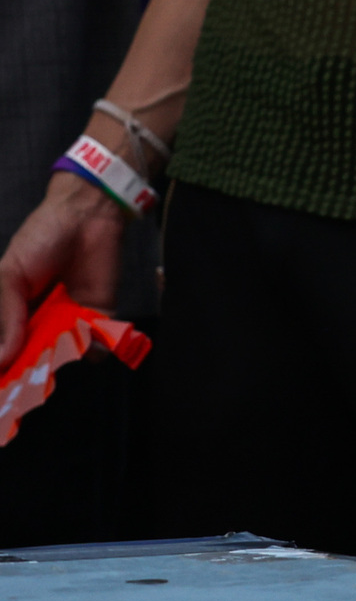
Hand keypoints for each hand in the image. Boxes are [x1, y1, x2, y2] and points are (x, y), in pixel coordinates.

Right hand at [0, 180, 125, 366]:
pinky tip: (88, 342)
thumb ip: (6, 316)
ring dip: (62, 359)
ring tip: (57, 355)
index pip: (8, 348)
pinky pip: (98, 342)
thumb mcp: (10, 276)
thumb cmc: (40, 240)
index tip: (3, 386)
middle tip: (29, 380)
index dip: (6, 366)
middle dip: (32, 371)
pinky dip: (94, 347)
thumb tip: (2, 359)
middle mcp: (41, 323)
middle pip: (35, 359)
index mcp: (14, 314)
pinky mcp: (101, 315)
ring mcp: (71, 321)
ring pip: (65, 355)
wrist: (85, 214)